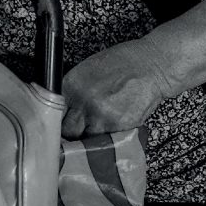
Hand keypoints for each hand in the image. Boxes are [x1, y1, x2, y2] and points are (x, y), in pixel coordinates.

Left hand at [57, 39, 178, 137]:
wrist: (152, 66)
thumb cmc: (123, 64)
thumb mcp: (89, 71)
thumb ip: (73, 92)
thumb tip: (62, 112)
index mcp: (71, 85)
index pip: (53, 115)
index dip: (57, 123)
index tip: (60, 128)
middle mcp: (83, 102)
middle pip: (67, 131)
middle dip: (72, 133)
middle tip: (79, 133)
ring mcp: (101, 116)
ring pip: (86, 139)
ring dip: (91, 137)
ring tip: (100, 128)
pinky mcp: (118, 127)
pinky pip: (106, 140)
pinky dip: (108, 137)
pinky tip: (113, 126)